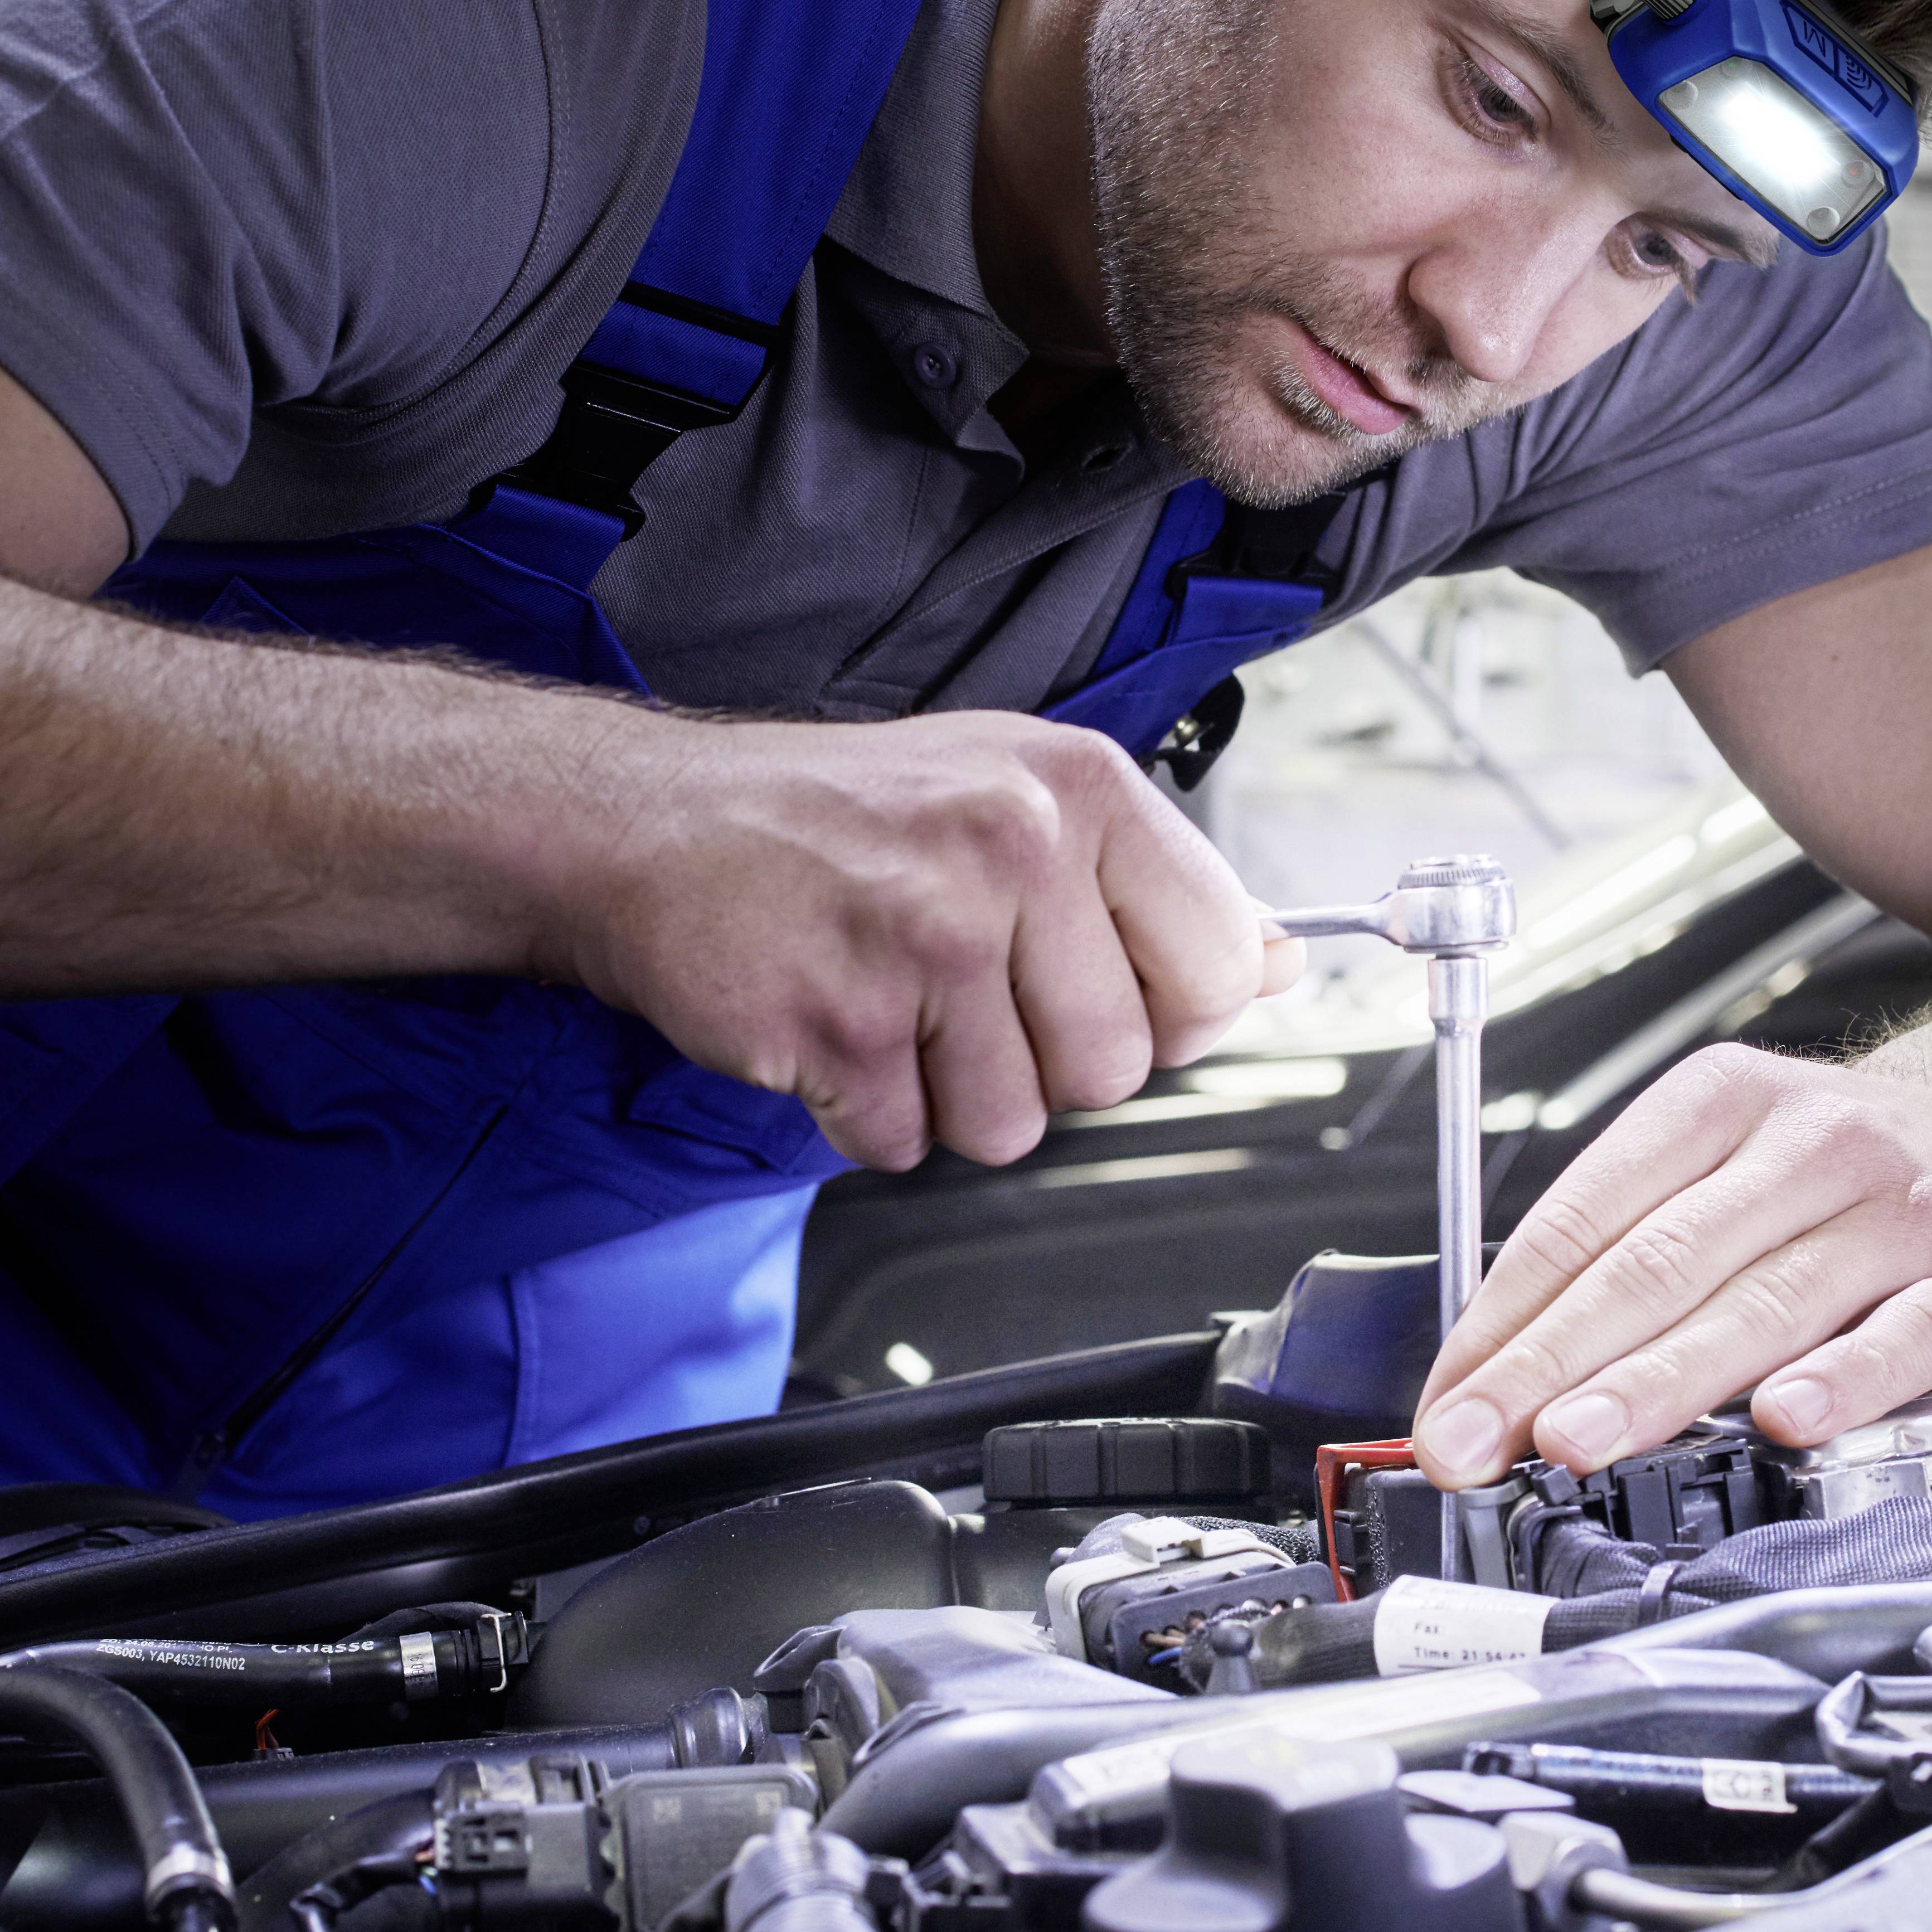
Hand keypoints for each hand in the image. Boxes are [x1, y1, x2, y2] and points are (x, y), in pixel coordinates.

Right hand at [551, 709, 1298, 1168]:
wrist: (652, 824)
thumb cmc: (838, 817)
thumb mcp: (1019, 796)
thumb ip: (1151, 887)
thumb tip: (1279, 964)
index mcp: (1078, 789)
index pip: (1217, 963)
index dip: (1170, 1012)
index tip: (1110, 995)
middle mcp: (1011, 850)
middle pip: (1114, 1066)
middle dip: (1045, 1065)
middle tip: (968, 1000)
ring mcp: (922, 938)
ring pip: (1012, 1123)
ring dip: (950, 1097)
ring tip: (895, 1008)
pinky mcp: (838, 1021)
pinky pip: (903, 1143)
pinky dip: (865, 1116)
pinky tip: (834, 1030)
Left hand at [1407, 1020, 1931, 1487]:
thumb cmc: (1833, 1166)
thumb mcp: (1716, 1159)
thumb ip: (1620, 1250)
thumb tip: (1497, 1367)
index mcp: (1720, 1100)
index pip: (1586, 1216)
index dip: (1505, 1317)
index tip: (1448, 1400)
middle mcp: (1813, 1144)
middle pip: (1659, 1263)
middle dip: (1552, 1363)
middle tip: (1481, 1437)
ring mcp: (1903, 1213)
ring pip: (1764, 1304)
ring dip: (1659, 1383)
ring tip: (1577, 1439)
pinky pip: (1906, 1339)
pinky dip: (1843, 1383)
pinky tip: (1786, 1421)